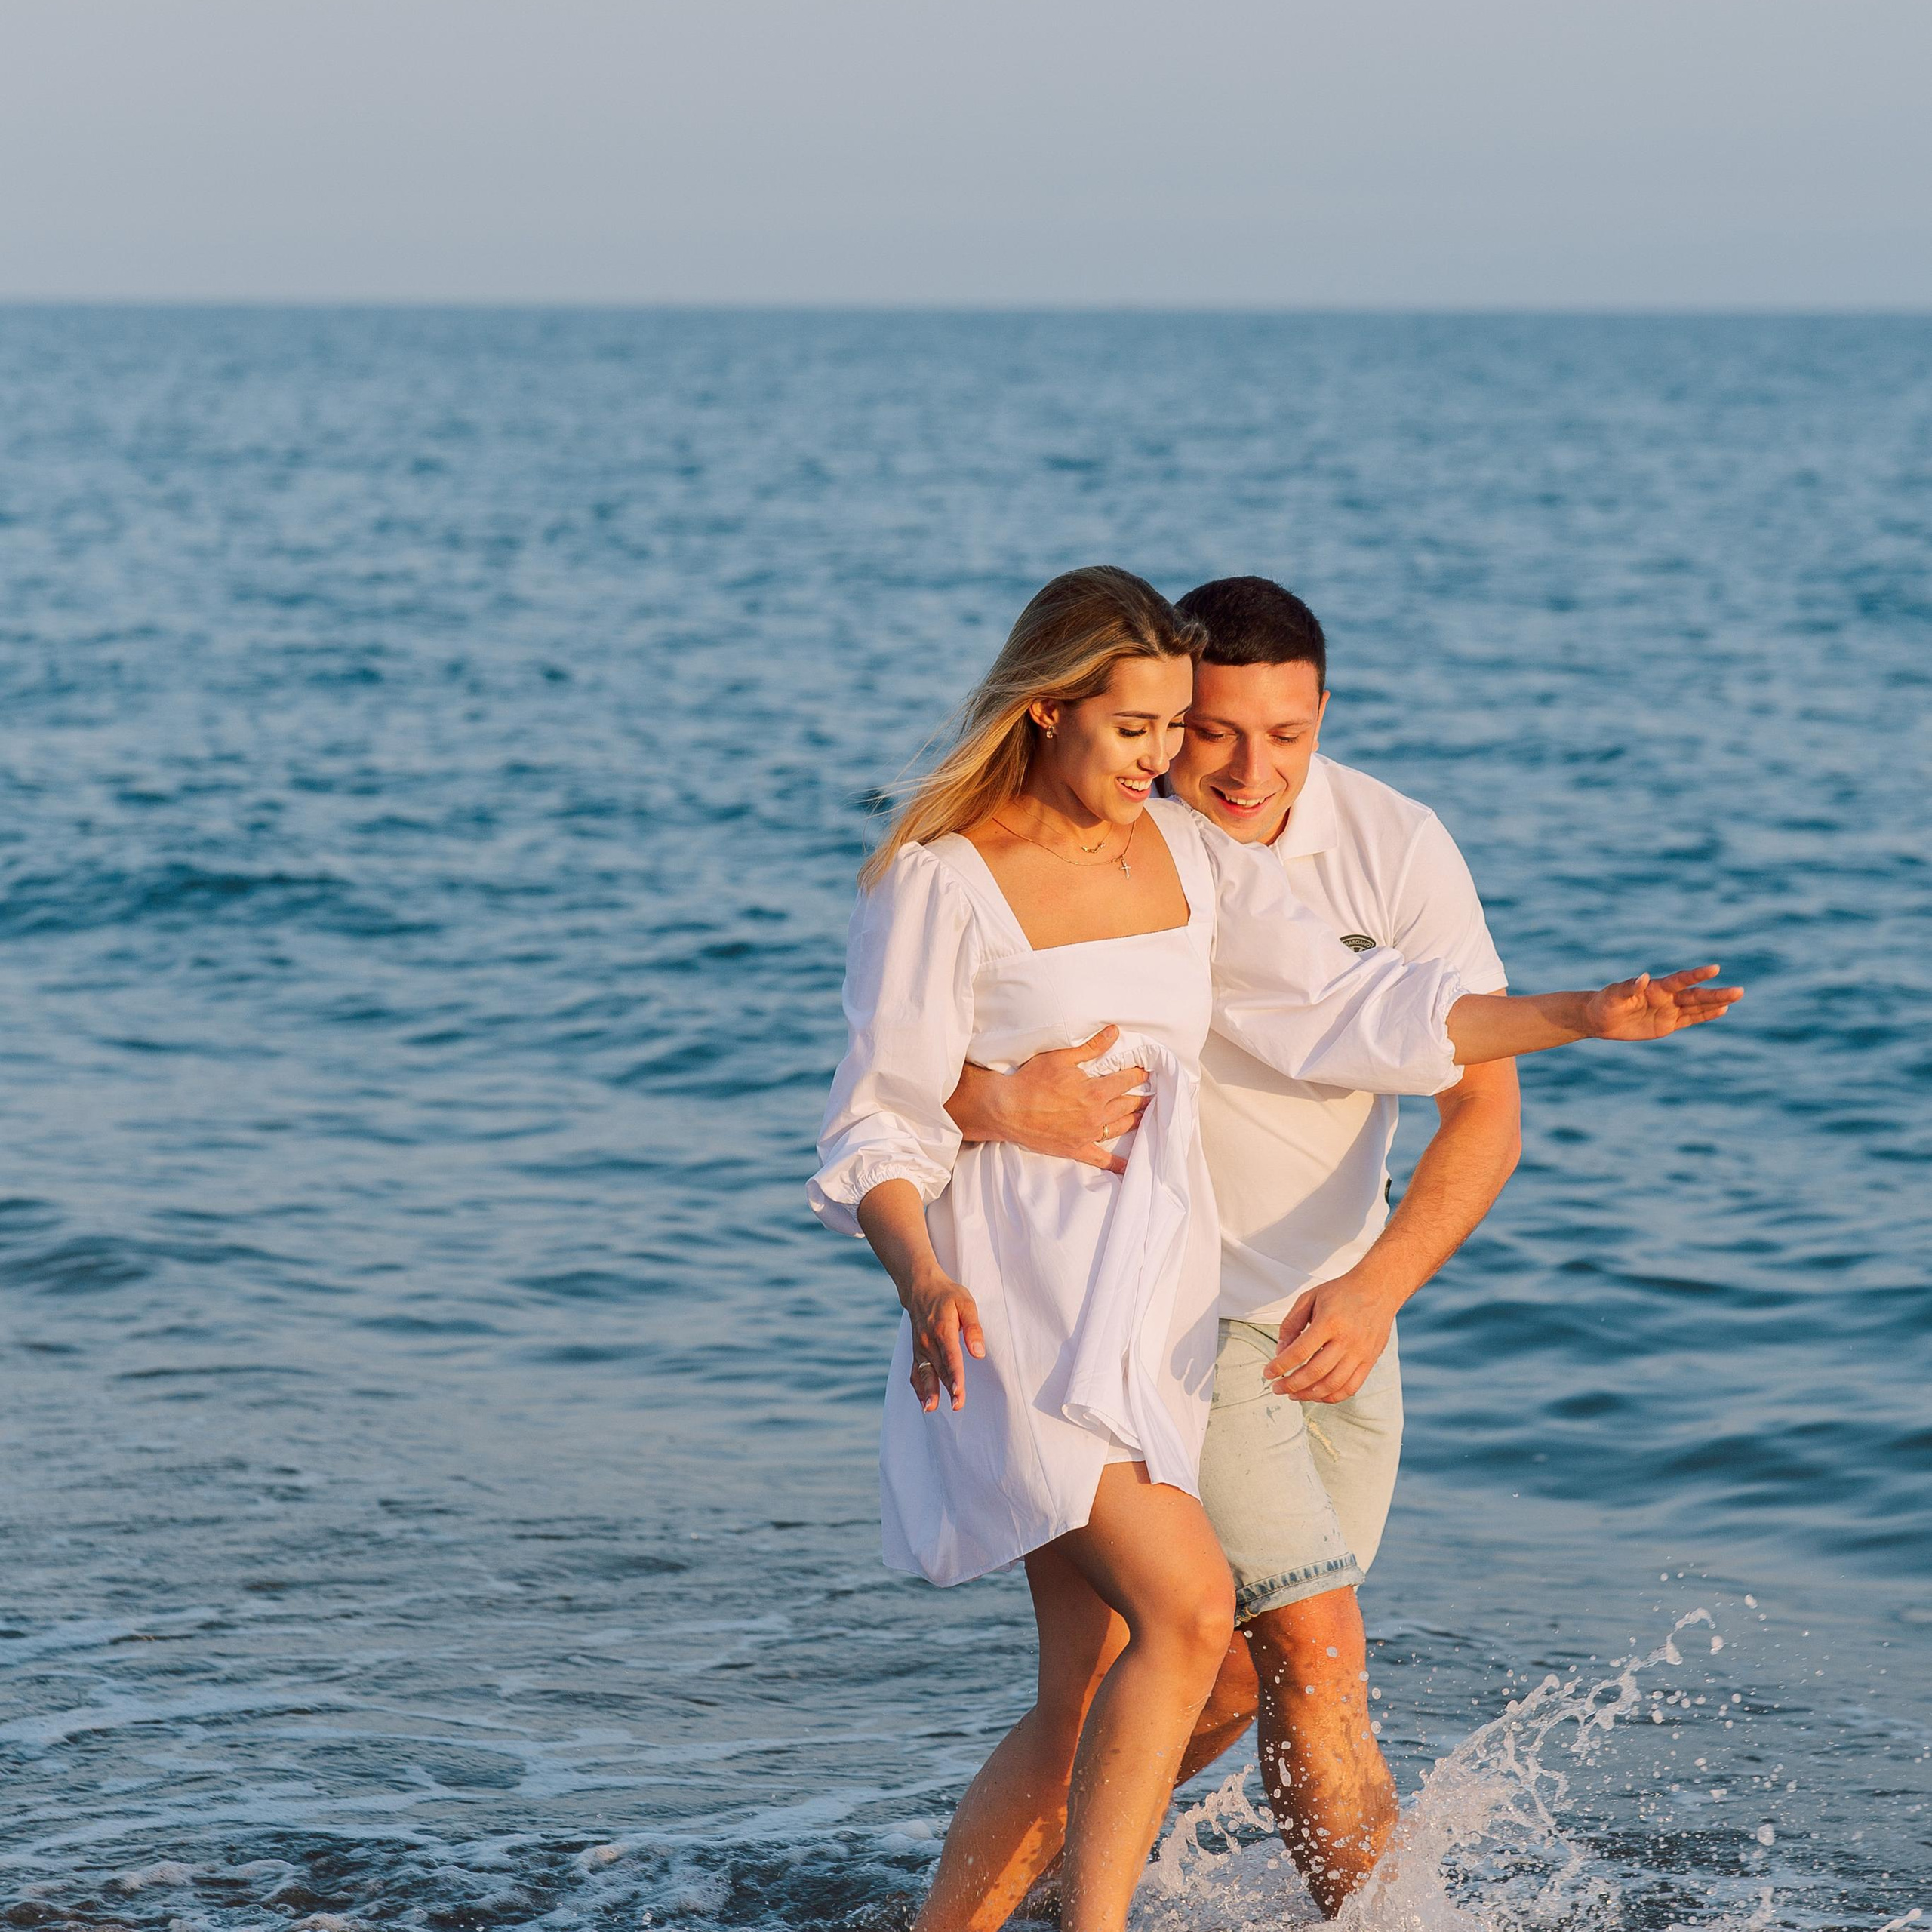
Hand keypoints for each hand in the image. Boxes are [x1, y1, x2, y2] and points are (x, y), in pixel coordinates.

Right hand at [903, 1271, 985, 1413]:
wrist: (920, 1288)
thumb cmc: (947, 1296)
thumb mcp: (966, 1303)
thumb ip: (973, 1328)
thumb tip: (978, 1352)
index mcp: (943, 1329)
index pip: (950, 1356)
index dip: (955, 1374)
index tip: (958, 1390)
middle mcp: (928, 1341)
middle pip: (940, 1369)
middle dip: (947, 1389)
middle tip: (957, 1406)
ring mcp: (920, 1348)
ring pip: (925, 1373)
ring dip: (928, 1392)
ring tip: (931, 1409)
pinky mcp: (916, 1352)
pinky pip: (915, 1372)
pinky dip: (918, 1388)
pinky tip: (924, 1402)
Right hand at [971, 1025, 1148, 1175]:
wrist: (1008, 1109)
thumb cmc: (1032, 1081)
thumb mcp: (1061, 1058)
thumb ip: (1091, 1047)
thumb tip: (1114, 1032)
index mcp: (1096, 1091)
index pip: (1127, 1080)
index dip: (1138, 1074)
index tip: (1144, 1071)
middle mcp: (1097, 1115)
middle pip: (1128, 1104)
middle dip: (1140, 1096)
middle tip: (1150, 1093)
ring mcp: (1088, 1134)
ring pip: (1121, 1127)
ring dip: (1135, 1120)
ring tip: (1144, 1114)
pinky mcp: (1077, 1149)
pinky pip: (1102, 1159)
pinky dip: (1117, 1164)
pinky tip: (1129, 1167)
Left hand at [1264, 1270, 1403, 1403]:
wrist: (1377, 1290)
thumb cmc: (1340, 1293)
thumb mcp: (1309, 1298)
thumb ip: (1291, 1324)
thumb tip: (1280, 1353)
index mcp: (1329, 1322)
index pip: (1300, 1352)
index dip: (1280, 1366)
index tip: (1267, 1373)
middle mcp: (1346, 1340)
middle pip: (1315, 1372)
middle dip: (1291, 1385)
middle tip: (1277, 1388)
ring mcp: (1360, 1353)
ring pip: (1332, 1385)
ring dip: (1309, 1395)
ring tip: (1294, 1394)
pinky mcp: (1370, 1361)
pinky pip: (1351, 1388)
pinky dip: (1332, 1397)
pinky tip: (1317, 1395)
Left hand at [1586, 964, 1742, 1039]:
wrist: (1600, 1019)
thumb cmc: (1605, 1003)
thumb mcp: (1614, 995)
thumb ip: (1628, 987)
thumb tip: (1643, 977)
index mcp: (1655, 988)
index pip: (1680, 980)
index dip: (1696, 975)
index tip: (1715, 968)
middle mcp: (1666, 997)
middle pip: (1695, 995)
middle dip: (1717, 993)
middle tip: (1740, 990)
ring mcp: (1669, 1011)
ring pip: (1697, 1006)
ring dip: (1716, 1003)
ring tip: (1736, 996)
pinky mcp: (1667, 1024)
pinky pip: (1690, 1019)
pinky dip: (1706, 1015)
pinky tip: (1722, 1010)